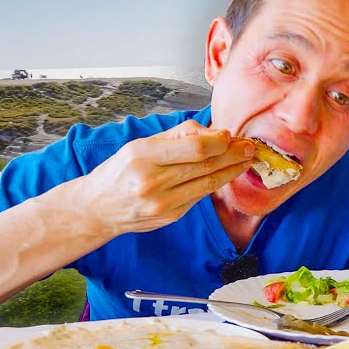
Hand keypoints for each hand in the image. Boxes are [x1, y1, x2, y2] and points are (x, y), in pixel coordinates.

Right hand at [63, 120, 254, 236]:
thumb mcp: (140, 145)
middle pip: (205, 165)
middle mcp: (153, 181)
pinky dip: (216, 183)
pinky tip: (227, 174)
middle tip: (250, 147)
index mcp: (143, 156)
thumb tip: (211, 132)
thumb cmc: (120, 171)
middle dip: (232, 154)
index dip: (218, 141)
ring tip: (245, 160)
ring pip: (207, 182)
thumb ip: (175, 136)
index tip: (231, 135)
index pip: (193, 147)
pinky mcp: (170, 217)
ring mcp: (163, 203)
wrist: (98, 208)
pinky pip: (199, 196)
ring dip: (231, 170)